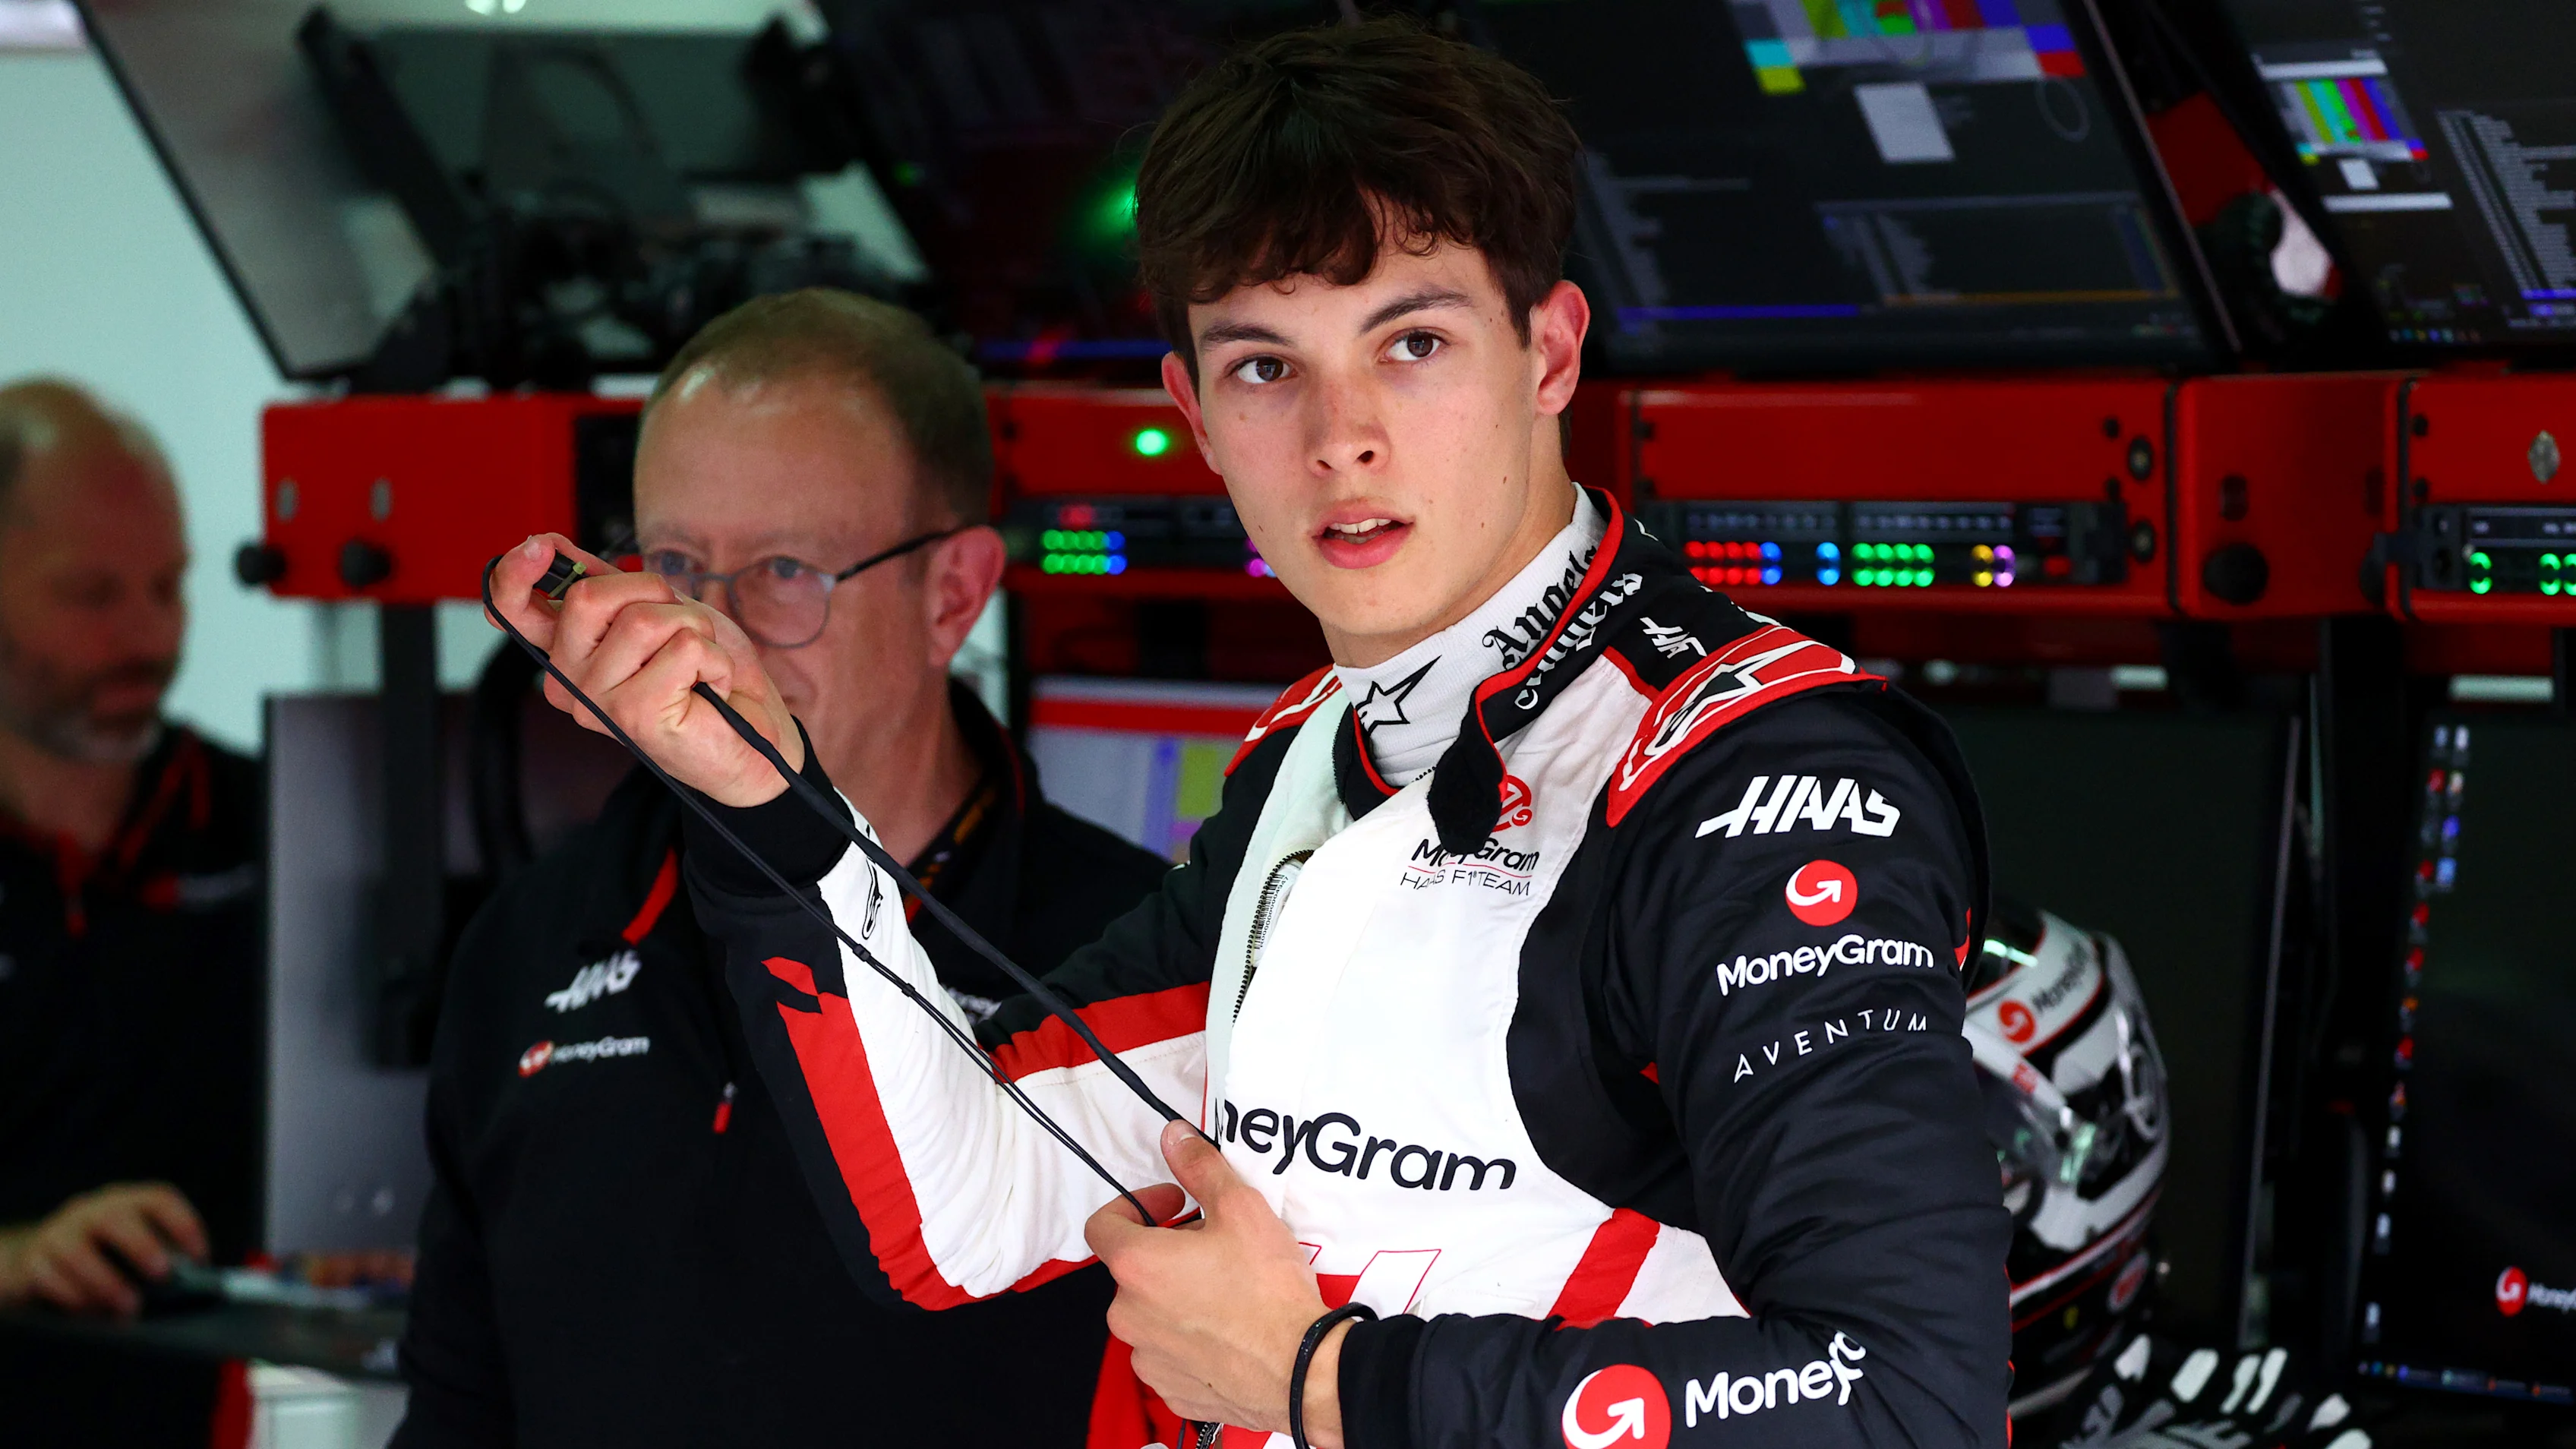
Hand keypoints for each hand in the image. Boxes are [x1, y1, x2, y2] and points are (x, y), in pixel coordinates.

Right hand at [0, 1183, 207, 1318]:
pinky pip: (48, 1277)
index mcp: (126, 1203)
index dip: (183, 1224)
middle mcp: (91, 1211)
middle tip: (162, 1275)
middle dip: (141, 1247)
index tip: (199, 1257)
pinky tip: (91, 1313)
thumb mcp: (132, 1252)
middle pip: (116, 1219)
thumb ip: (162, 1262)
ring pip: (77, 1252)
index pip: (159, 1199)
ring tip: (129, 1309)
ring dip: (106, 1283)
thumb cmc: (104, 1259)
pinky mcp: (32, 1261)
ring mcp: (57, 1234)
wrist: (38, 1261)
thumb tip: (196, 1285)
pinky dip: (72, 1297)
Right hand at [487, 535, 803, 806]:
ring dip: (694, 629)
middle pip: (589, 596)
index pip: (514, 610)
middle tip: (680, 627)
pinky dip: (714, 659)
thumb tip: (555, 548)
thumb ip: (610, 588)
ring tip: (699, 665)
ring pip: (643, 619)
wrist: (752, 738)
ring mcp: (596, 701)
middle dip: (653, 591)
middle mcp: (569, 680)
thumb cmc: (704, 676)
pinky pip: (684, 648)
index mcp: (568, 653)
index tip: (540, 546)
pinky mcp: (635, 715)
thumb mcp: (657, 615)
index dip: (514, 573)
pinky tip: (710, 688)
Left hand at [1086, 1121, 1348, 1445]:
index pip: (1102, 1225)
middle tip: (1217, 1245)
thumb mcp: (1240, 1209)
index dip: (1137, 1204)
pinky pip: (1171, 1354)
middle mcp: (1128, 1316)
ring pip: (1153, 1314)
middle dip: (1169, 1251)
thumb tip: (1173, 1137)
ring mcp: (1147, 1358)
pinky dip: (1191, 1339)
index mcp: (1136, 1267)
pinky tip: (1230, 1331)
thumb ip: (1199, 1168)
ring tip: (1228, 1291)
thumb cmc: (1267, 1288)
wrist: (1301, 1370)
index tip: (1176, 1204)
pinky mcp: (1171, 1391)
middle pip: (1135, 1270)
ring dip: (1179, 1296)